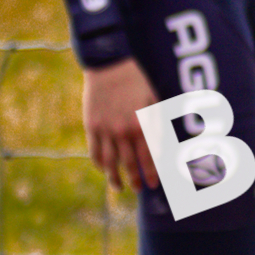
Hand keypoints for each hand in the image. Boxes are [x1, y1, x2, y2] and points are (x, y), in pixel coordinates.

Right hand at [83, 59, 161, 190]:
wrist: (110, 65)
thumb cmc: (137, 81)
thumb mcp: (154, 99)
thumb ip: (158, 123)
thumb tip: (163, 145)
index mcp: (141, 124)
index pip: (148, 157)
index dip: (152, 173)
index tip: (154, 184)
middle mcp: (122, 131)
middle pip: (129, 164)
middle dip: (135, 180)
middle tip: (138, 189)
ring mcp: (105, 130)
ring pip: (109, 162)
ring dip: (114, 177)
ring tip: (119, 188)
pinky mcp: (91, 126)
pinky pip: (94, 151)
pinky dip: (99, 163)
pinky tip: (103, 169)